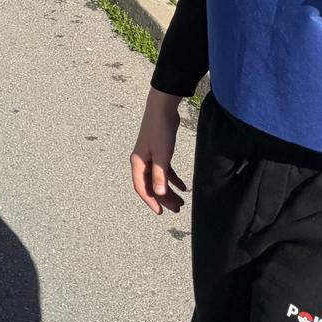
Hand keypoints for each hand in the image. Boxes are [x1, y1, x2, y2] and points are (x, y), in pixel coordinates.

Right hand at [130, 88, 186, 213]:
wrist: (161, 109)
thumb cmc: (160, 131)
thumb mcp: (162, 155)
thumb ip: (159, 175)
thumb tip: (158, 193)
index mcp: (138, 163)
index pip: (142, 187)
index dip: (150, 201)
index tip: (161, 212)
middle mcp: (142, 162)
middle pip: (151, 185)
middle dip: (163, 198)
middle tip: (177, 209)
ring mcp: (150, 157)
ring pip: (158, 180)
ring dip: (169, 191)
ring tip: (181, 202)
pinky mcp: (159, 153)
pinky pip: (165, 171)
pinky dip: (173, 180)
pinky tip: (184, 187)